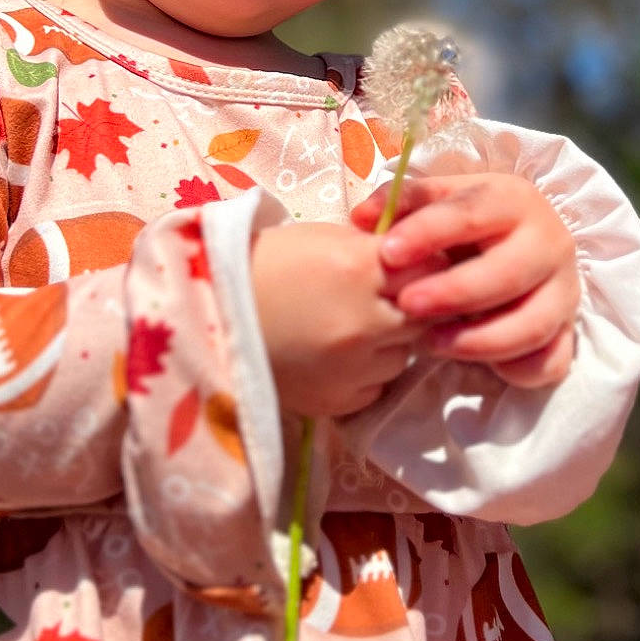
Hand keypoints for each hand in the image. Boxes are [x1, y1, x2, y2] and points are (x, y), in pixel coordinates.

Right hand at [250, 221, 440, 420]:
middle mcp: (366, 322)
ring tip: (354, 329)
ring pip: (404, 355)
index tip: (414, 268)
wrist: (208, 314)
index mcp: (360, 269)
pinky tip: (338, 356)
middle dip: (412, 306)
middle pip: (425, 316)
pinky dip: (366, 373)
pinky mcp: (340, 402)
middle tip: (388, 299)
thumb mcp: (325, 238)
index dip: (426, 267)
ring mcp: (354, 369)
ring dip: (390, 343)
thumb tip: (416, 263)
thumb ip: (375, 252)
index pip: (431, 269)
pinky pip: (377, 386)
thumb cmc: (265, 264)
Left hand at [351, 172, 579, 387]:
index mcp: (513, 200)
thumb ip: (400, 205)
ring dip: (480, 340)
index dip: (429, 233)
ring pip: (532, 323)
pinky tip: (484, 369)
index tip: (387, 253)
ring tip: (432, 345)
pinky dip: (519, 370)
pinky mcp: (567, 331)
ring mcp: (564, 290)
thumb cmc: (467, 224)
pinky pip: (551, 361)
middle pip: (508, 272)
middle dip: (454, 293)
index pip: (473, 213)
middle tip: (407, 305)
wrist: (521, 241)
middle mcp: (549, 242)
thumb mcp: (439, 201)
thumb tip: (361, 219)